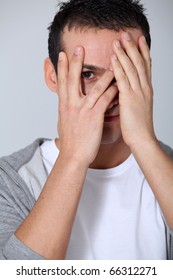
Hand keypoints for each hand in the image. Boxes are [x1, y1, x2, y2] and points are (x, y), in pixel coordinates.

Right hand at [57, 46, 116, 166]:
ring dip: (103, 75)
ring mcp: (83, 110)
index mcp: (64, 105)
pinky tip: (119, 85)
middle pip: (72, 80)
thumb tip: (65, 104)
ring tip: (111, 63)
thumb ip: (65, 110)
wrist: (73, 155)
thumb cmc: (70, 141)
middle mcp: (71, 105)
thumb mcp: (63, 122)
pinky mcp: (94, 117)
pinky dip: (112, 92)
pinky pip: (105, 100)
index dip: (62, 67)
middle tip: (79, 48)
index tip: (63, 55)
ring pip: (93, 88)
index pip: (62, 82)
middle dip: (76, 62)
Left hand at [111, 32, 155, 147]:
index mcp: (146, 90)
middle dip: (133, 48)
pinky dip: (118, 68)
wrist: (142, 139)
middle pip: (139, 63)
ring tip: (118, 41)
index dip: (143, 52)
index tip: (140, 40)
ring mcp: (138, 93)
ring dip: (124, 53)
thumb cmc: (139, 126)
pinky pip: (123, 80)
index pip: (146, 67)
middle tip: (127, 34)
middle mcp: (144, 88)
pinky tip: (113, 58)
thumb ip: (135, 96)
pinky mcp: (129, 99)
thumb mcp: (139, 107)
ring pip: (132, 69)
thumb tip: (130, 90)